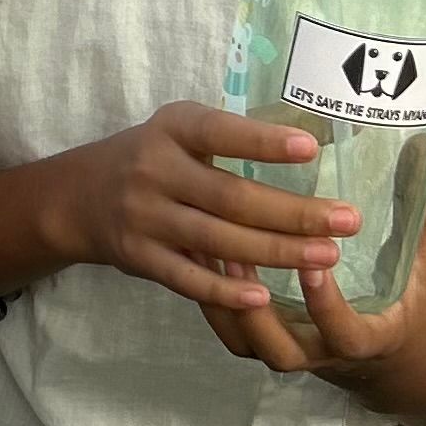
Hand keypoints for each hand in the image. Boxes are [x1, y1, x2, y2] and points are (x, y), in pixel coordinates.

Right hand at [43, 105, 342, 315]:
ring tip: (328, 255)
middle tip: (347, 220)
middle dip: (294, 212)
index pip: (220, 133)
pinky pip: (188, 279)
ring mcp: (145, 217)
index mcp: (171, 129)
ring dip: (277, 252)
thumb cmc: (151, 157)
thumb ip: (226, 140)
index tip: (311, 148)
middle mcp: (154, 170)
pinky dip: (226, 291)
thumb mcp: (177, 130)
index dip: (262, 142)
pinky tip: (265, 296)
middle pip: (232, 197)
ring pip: (219, 241)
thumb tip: (308, 149)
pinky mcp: (140, 257)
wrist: (78, 196)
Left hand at [204, 195, 425, 380]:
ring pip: (248, 345)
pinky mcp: (270, 348)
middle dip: (258, 310)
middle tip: (240, 254)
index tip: (317, 266)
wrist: (400, 369)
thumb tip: (418, 149)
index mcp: (370, 340)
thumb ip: (421, 217)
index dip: (326, 305)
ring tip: (209, 250)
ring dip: (226, 303)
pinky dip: (214, 302)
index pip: (344, 334)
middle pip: (282, 351)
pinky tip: (199, 257)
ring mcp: (295, 355)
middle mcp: (325, 357)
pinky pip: (234, 335)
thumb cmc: (415, 312)